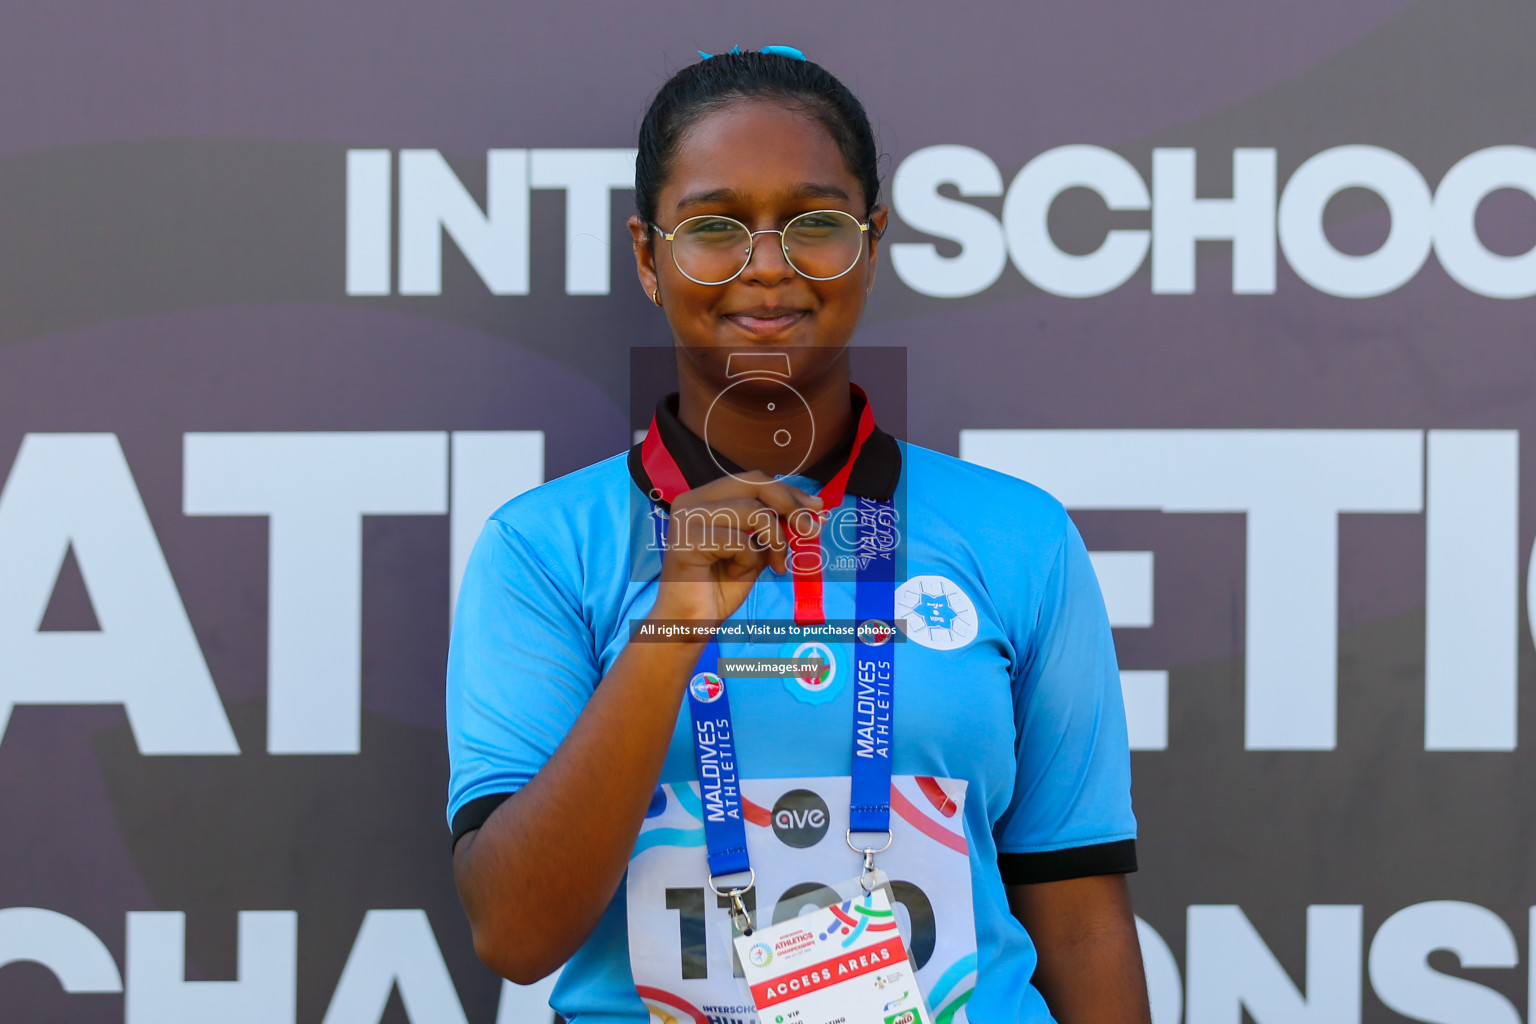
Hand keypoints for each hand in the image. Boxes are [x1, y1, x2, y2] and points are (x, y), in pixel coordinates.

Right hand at [650, 470, 823, 625]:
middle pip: (754, 485)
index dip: (788, 491)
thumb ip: (774, 528)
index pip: (753, 480)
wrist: (689, 624)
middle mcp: (691, 501)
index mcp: (705, 498)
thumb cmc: (719, 588)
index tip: (816, 508)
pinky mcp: (687, 541)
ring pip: (753, 511)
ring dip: (775, 541)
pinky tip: (738, 572)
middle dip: (790, 506)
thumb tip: (814, 510)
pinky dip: (750, 559)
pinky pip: (740, 541)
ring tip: (774, 565)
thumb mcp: (756, 550)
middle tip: (810, 532)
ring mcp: (686, 519)